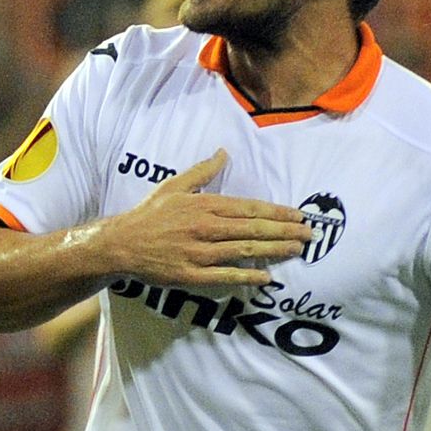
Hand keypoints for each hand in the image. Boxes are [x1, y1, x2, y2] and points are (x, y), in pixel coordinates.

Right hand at [105, 150, 312, 285]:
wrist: (121, 244)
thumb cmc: (149, 214)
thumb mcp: (174, 186)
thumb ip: (202, 171)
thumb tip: (223, 153)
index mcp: (204, 205)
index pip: (249, 208)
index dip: (276, 212)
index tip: (298, 215)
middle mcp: (206, 228)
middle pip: (253, 229)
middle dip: (285, 231)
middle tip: (310, 234)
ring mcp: (200, 253)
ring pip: (244, 250)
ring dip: (274, 250)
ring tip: (297, 250)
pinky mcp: (191, 274)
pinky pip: (225, 276)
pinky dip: (247, 276)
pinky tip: (267, 277)